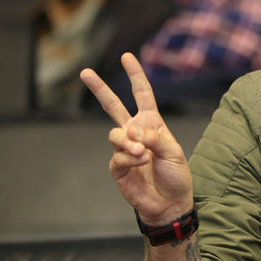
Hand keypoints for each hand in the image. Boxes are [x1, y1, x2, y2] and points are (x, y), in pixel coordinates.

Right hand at [80, 52, 192, 225]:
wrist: (170, 203)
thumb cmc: (176, 176)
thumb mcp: (173, 151)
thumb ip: (154, 138)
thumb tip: (131, 132)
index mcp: (152, 123)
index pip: (142, 94)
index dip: (135, 75)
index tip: (126, 57)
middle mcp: (135, 132)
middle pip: (113, 106)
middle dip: (99, 89)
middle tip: (85, 72)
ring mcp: (124, 149)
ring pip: (115, 134)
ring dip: (129, 142)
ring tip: (143, 154)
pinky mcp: (117, 166)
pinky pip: (118, 155)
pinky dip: (130, 158)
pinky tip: (140, 164)